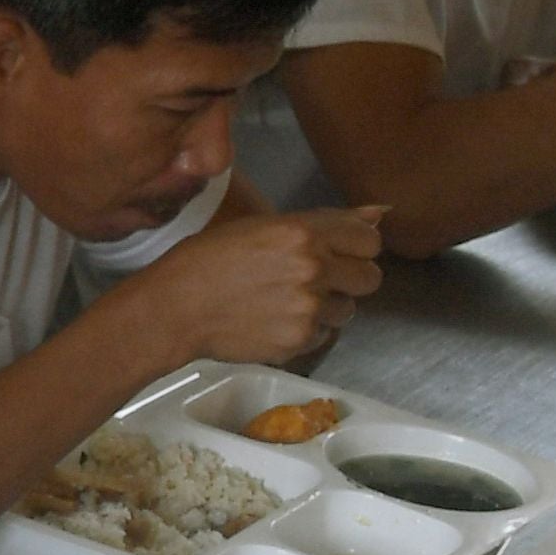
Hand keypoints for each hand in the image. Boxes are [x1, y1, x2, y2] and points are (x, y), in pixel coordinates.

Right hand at [131, 203, 383, 367]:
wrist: (174, 308)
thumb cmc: (208, 260)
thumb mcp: (263, 226)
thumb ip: (325, 223)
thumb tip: (381, 214)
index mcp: (303, 232)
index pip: (369, 240)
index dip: (354, 247)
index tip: (336, 253)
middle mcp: (313, 268)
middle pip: (371, 277)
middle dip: (348, 279)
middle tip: (314, 280)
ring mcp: (308, 307)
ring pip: (348, 310)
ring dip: (326, 308)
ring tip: (287, 303)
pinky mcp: (299, 340)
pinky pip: (324, 335)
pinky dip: (306, 331)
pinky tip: (274, 321)